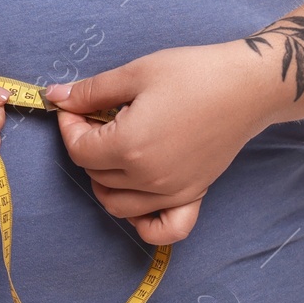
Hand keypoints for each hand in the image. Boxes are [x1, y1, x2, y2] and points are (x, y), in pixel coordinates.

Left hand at [45, 41, 267, 245]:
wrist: (246, 86)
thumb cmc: (192, 73)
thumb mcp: (136, 72)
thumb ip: (92, 91)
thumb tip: (57, 96)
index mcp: (129, 147)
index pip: (79, 150)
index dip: (69, 126)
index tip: (74, 105)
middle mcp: (148, 179)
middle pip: (96, 175)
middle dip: (86, 145)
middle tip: (96, 115)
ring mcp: (172, 193)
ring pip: (118, 205)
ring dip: (104, 180)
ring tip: (114, 146)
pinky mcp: (193, 196)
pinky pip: (163, 229)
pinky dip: (145, 223)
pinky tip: (139, 196)